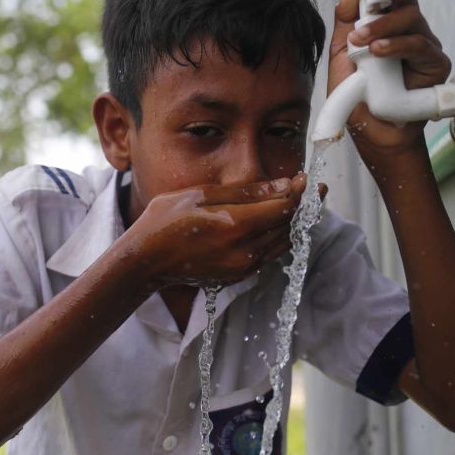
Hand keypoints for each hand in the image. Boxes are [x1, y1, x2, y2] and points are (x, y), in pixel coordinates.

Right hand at [129, 175, 315, 287]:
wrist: (146, 261)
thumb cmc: (166, 220)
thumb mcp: (201, 194)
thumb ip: (245, 192)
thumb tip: (283, 186)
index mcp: (235, 225)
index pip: (283, 207)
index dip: (299, 192)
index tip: (305, 178)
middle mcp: (244, 250)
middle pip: (288, 226)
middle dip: (301, 205)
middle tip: (309, 188)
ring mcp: (242, 267)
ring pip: (282, 243)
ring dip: (292, 223)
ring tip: (296, 203)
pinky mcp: (238, 276)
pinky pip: (269, 255)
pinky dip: (277, 238)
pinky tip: (273, 223)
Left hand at [328, 0, 451, 158]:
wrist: (373, 134)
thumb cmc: (359, 96)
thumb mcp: (342, 56)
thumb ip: (346, 23)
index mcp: (387, 25)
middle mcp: (408, 31)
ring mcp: (424, 46)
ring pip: (411, 19)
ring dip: (382, 25)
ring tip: (360, 39)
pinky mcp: (436, 65)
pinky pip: (419, 47)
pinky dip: (397, 46)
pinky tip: (377, 51)